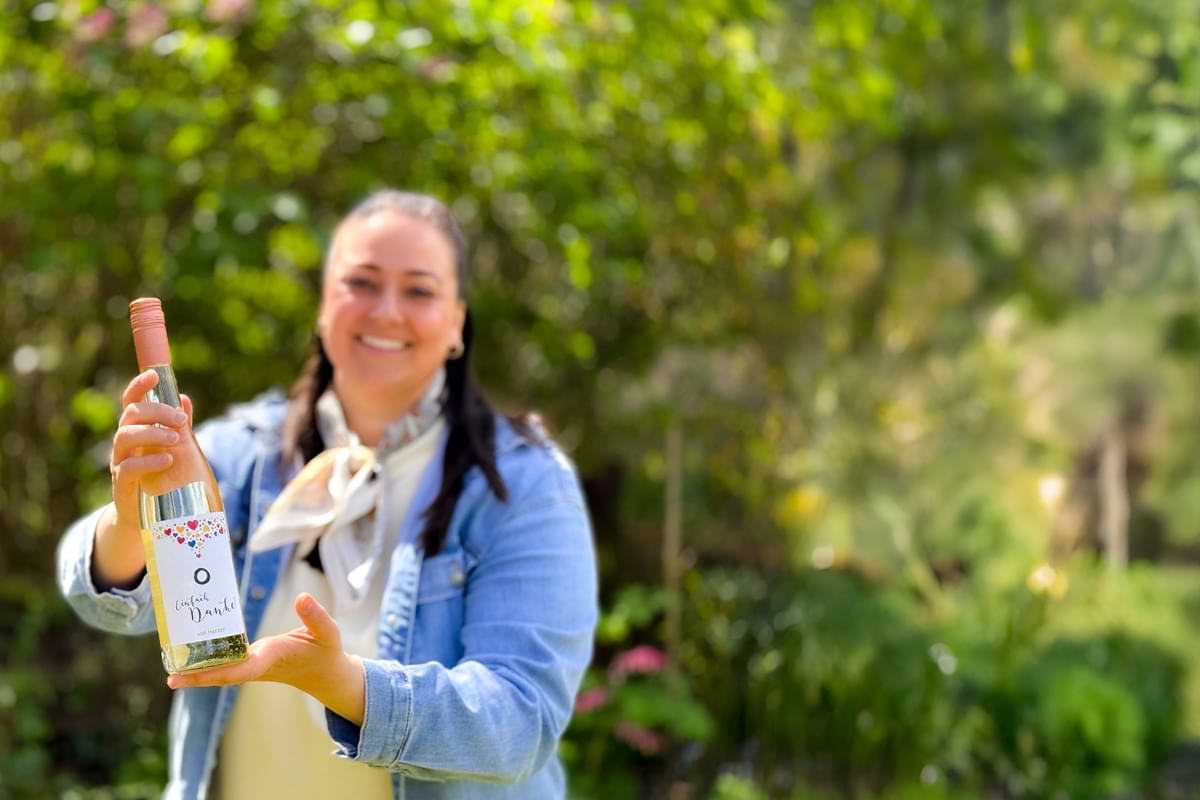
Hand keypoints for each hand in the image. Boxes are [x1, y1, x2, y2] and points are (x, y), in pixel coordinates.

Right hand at [110, 369, 193, 535]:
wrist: (153, 514)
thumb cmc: (165, 476)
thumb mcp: (177, 448)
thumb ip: (180, 426)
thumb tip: (184, 399)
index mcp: (137, 430)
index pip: (131, 402)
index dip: (139, 387)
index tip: (154, 376)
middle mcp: (124, 443)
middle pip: (130, 415)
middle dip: (156, 412)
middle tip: (180, 418)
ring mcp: (120, 462)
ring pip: (124, 437)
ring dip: (152, 433)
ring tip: (176, 438)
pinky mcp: (122, 484)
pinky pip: (129, 467)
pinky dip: (149, 461)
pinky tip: (168, 460)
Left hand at [167, 593, 366, 725]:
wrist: (326, 675)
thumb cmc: (326, 653)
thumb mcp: (328, 633)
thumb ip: (316, 616)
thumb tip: (301, 597)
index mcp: (273, 658)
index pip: (242, 669)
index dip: (219, 671)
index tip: (198, 675)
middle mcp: (258, 665)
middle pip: (223, 675)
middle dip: (197, 678)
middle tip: (170, 679)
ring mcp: (254, 666)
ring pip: (222, 672)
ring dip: (198, 672)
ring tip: (171, 668)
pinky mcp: (253, 662)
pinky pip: (227, 665)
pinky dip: (209, 663)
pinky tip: (192, 656)